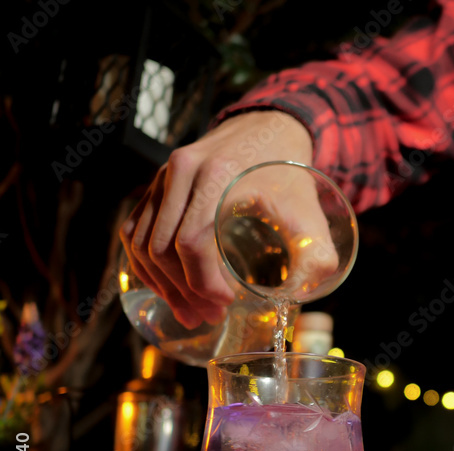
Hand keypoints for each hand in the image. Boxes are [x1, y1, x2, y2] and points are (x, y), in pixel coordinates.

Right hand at [120, 110, 313, 327]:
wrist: (268, 128)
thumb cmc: (288, 173)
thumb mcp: (309, 211)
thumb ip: (317, 253)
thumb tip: (305, 294)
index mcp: (217, 176)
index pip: (191, 242)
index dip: (203, 282)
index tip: (225, 303)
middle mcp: (181, 171)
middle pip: (161, 247)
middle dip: (183, 291)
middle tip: (208, 317)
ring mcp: (163, 176)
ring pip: (141, 242)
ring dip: (161, 284)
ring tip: (190, 311)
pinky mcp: (156, 185)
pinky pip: (135, 230)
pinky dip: (146, 264)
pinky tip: (168, 287)